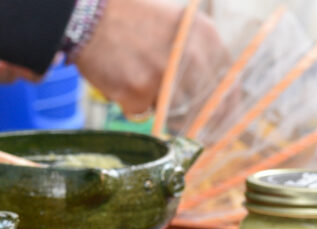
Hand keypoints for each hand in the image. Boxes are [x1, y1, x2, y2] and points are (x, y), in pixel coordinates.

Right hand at [71, 0, 227, 116]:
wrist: (89, 18)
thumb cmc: (131, 17)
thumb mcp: (176, 20)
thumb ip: (197, 47)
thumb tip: (209, 84)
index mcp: (203, 35)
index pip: (226, 81)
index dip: (224, 104)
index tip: (221, 119)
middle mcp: (188, 56)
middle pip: (201, 103)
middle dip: (195, 118)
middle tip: (186, 124)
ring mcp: (162, 77)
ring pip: (170, 110)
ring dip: (158, 104)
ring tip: (139, 80)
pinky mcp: (137, 93)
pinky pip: (140, 111)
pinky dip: (129, 102)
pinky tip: (119, 80)